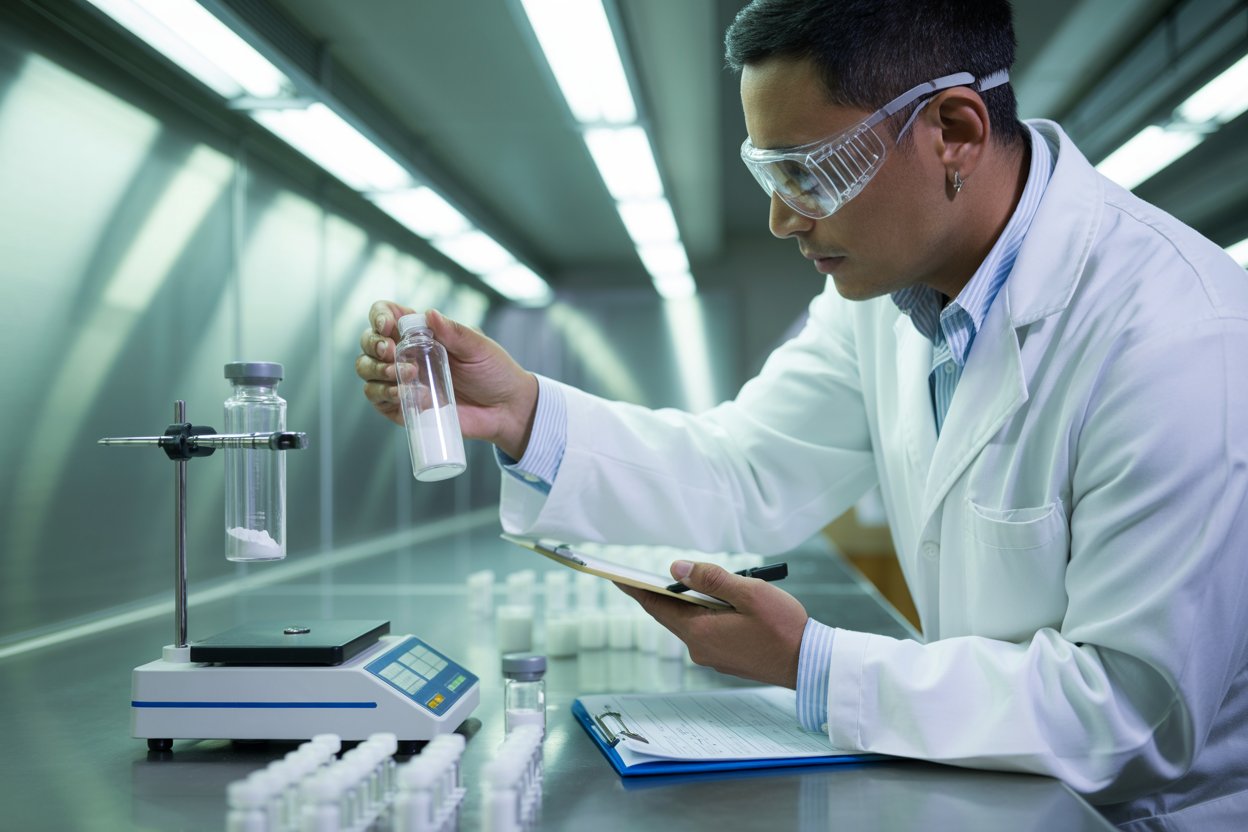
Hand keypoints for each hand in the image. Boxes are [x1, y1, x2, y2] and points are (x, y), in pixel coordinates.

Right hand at [355, 301, 539, 458]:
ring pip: (367, 370)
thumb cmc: (495, 372)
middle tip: (391, 352)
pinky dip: (384, 395)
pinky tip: (403, 394)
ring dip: (378, 370)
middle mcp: (406, 354)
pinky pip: (378, 399)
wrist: (506, 409)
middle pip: (369, 343)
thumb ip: (455, 332)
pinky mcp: (404, 407)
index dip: (378, 316)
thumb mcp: (479, 347)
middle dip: (374, 345)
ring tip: (406, 375)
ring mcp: (403, 381)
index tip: (387, 326)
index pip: (386, 315)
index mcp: (422, 332)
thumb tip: (430, 313)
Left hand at [617, 560, 808, 687]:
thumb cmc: (783, 628)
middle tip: (646, 573)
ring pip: (692, 622)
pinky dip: (706, 614)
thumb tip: (676, 569)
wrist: (809, 665)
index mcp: (700, 632)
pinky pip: (707, 631)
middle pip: (672, 614)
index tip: (616, 576)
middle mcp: (700, 648)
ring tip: (697, 581)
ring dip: (691, 602)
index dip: (635, 589)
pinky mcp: (727, 658)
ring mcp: (713, 656)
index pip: (657, 606)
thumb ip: (711, 579)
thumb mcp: (749, 593)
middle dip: (662, 593)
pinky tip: (719, 602)